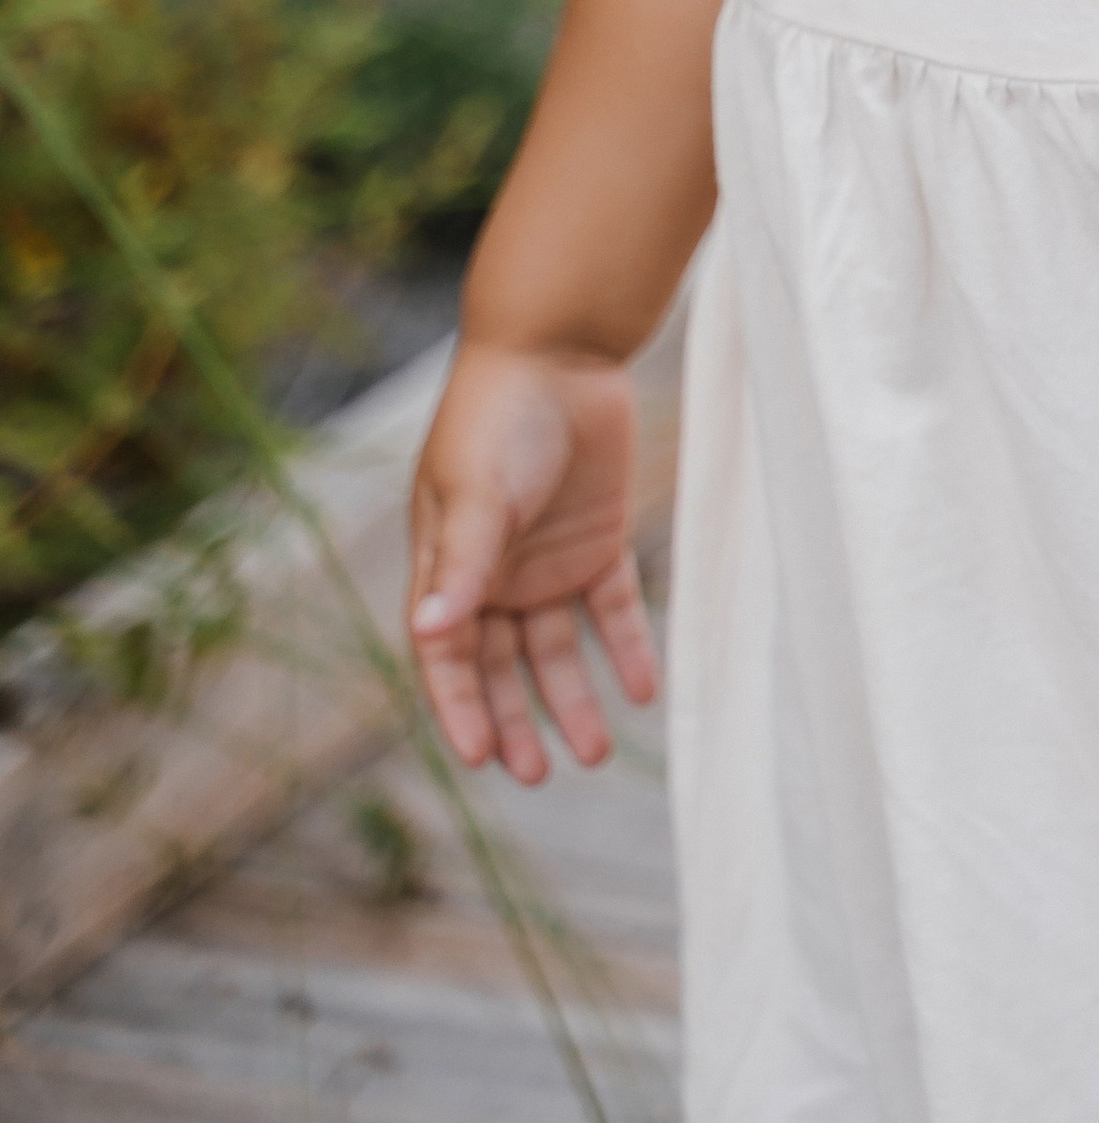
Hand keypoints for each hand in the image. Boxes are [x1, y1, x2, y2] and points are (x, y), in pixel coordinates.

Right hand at [408, 340, 658, 783]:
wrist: (560, 349)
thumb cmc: (499, 416)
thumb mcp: (477, 493)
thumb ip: (461, 564)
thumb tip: (429, 633)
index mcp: (448, 565)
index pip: (447, 656)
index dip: (460, 708)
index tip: (480, 760)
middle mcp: (495, 574)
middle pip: (501, 667)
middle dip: (515, 721)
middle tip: (540, 773)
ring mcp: (546, 561)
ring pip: (556, 650)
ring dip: (572, 699)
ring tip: (594, 752)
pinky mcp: (597, 543)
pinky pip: (612, 610)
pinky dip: (626, 648)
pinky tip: (644, 690)